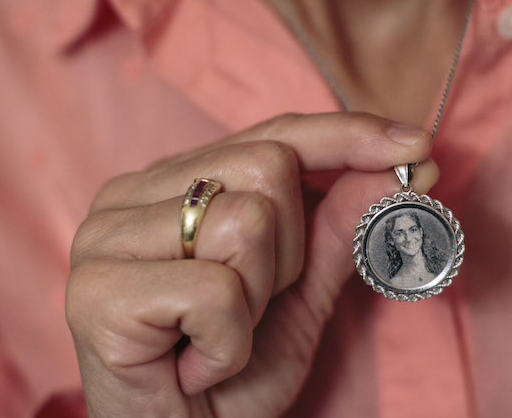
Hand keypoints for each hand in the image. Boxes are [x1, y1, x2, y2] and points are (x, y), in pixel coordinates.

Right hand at [65, 112, 437, 416]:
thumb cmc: (231, 376)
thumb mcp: (300, 297)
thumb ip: (340, 229)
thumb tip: (401, 167)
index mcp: (172, 183)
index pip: (273, 134)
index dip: (346, 135)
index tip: (416, 145)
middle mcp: (129, 195)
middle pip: (266, 167)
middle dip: (289, 253)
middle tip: (250, 309)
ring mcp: (103, 237)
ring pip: (245, 223)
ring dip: (257, 300)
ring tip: (216, 337)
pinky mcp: (96, 291)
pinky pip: (215, 292)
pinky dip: (228, 345)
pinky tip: (194, 366)